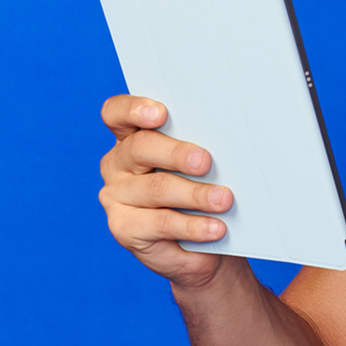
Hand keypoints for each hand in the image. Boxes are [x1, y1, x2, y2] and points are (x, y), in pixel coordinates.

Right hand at [98, 94, 235, 288]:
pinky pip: (161, 224)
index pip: (117, 113)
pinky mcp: (124, 228)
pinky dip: (192, 226)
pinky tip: (214, 228)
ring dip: (195, 194)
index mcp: (132, 135)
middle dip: (177, 153)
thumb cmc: (200, 183)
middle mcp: (118, 163)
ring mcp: (117, 197)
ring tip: (223, 200)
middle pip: (141, 147)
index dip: (134, 109)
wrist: (200, 237)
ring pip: (156, 189)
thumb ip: (199, 143)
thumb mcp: (198, 160)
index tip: (160, 113)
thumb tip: (228, 138)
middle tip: (206, 162)